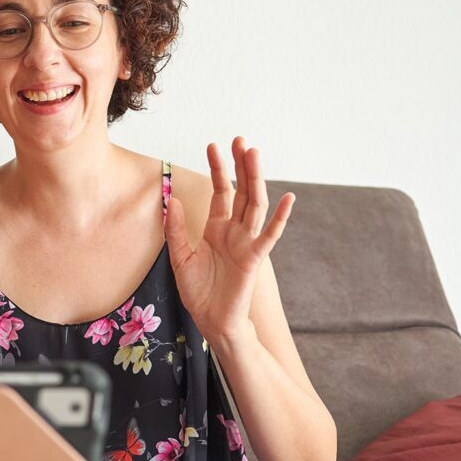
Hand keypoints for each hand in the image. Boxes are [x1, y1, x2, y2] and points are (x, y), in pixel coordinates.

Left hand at [164, 137, 293, 346]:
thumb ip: (176, 229)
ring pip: (254, 205)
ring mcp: (246, 243)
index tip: (214, 145)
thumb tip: (172, 199)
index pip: (221, 192)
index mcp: (217, 229)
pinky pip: (270, 236)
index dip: (218, 169)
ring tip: (253, 154)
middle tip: (239, 139)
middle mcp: (234, 231)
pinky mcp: (254, 259)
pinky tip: (288, 198)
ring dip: (255, 179)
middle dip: (240, 166)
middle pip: (241, 191)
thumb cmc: (198, 292)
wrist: (211, 320)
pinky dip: (279, 218)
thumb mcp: (180, 256)